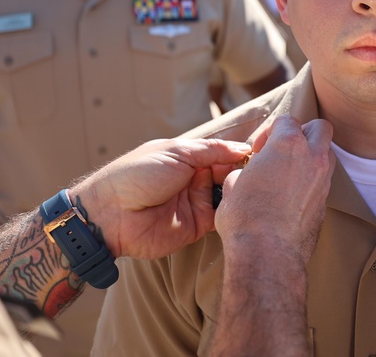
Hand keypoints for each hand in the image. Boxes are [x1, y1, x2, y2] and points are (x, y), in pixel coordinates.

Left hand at [72, 137, 252, 259]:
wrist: (109, 214)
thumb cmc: (137, 175)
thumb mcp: (176, 153)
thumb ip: (211, 150)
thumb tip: (244, 148)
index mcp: (189, 158)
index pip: (224, 154)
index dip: (242, 154)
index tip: (264, 152)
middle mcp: (195, 180)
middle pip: (230, 174)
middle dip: (245, 172)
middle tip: (265, 170)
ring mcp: (196, 203)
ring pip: (229, 196)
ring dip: (242, 192)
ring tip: (261, 186)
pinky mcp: (196, 226)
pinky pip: (221, 218)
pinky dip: (233, 211)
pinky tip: (247, 204)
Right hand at [214, 115, 334, 263]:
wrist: (267, 252)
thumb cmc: (245, 217)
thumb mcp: (233, 185)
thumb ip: (245, 170)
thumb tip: (246, 175)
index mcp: (288, 144)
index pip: (287, 120)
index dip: (270, 131)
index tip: (260, 149)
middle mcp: (312, 157)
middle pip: (319, 128)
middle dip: (303, 133)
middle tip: (283, 150)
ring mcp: (323, 180)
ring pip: (327, 153)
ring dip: (312, 155)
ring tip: (289, 172)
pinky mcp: (326, 202)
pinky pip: (323, 181)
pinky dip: (312, 181)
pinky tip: (293, 195)